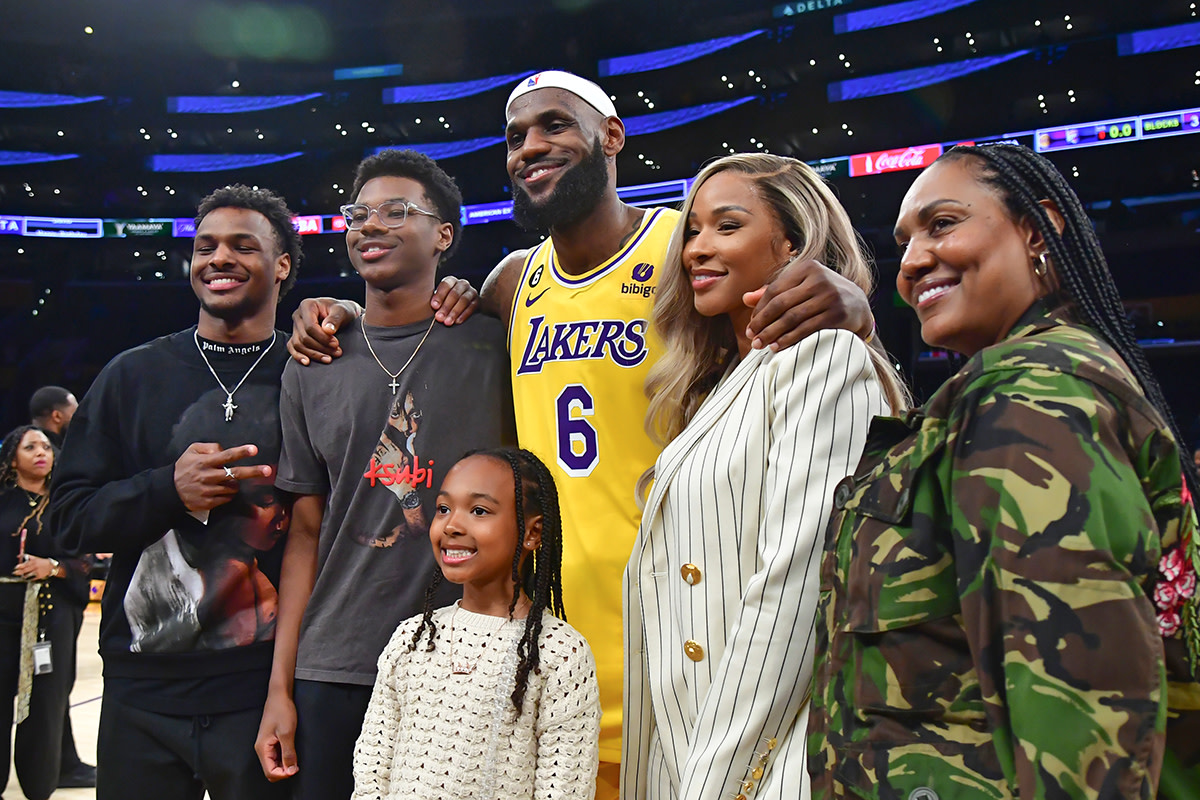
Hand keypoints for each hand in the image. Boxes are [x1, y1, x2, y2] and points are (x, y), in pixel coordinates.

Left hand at [12, 554, 54, 579]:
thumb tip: (18, 556)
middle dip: (18, 572)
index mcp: (34, 561)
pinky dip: (29, 578)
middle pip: (25, 570)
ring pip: (27, 575)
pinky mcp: (39, 576)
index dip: (19, 566)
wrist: (51, 566)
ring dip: (24, 576)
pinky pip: (31, 578)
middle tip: (14, 573)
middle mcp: (35, 567)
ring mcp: (37, 572)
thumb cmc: (42, 561)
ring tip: (22, 576)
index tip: (15, 567)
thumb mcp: (35, 558)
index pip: (25, 564)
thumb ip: (27, 556)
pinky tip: (28, 578)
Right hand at [174, 443, 271, 512]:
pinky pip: (227, 498)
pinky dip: (228, 493)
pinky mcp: (209, 502)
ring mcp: (208, 490)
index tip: (254, 449)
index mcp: (204, 462)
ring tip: (227, 480)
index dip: (241, 452)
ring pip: (233, 487)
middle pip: (235, 473)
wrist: (169, 490)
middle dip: (253, 471)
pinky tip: (221, 489)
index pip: (226, 456)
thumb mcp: (191, 451)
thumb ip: (209, 447)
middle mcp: (207, 476)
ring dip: (235, 484)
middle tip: (267, 470)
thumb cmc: (183, 468)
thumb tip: (223, 449)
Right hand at [256, 692, 299, 780]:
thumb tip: (290, 770)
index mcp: (262, 748)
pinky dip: (285, 757)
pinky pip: (277, 755)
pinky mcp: (271, 741)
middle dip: (284, 771)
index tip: (295, 769)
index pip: (269, 772)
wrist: (280, 696)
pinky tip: (292, 751)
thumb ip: (288, 753)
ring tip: (295, 757)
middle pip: (271, 770)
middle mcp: (262, 748)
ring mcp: (266, 745)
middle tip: (296, 765)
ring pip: (274, 763)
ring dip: (285, 764)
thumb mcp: (287, 733)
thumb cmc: (281, 710)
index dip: (283, 774)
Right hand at [287, 297, 360, 365]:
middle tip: (337, 352)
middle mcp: (298, 315)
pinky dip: (298, 356)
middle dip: (321, 347)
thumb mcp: (342, 311)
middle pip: (304, 337)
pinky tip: (307, 362)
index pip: (310, 326)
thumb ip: (335, 319)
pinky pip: (292, 347)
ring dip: (314, 354)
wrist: (341, 314)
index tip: (336, 344)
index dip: (323, 338)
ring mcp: (295, 326)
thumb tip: (327, 330)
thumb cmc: (342, 310)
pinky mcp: (296, 336)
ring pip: (299, 344)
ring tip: (329, 359)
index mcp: (307, 305)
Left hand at [430, 276, 478, 325]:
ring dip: (455, 312)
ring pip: (464, 300)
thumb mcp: (440, 299)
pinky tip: (457, 321)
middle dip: (446, 307)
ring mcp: (471, 292)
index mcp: (451, 281)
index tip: (434, 306)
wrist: (461, 305)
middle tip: (439, 317)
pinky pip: (471, 307)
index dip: (439, 296)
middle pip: (455, 293)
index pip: (446, 285)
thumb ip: (435, 301)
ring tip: (448, 322)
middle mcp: (462, 284)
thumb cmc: (445, 302)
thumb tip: (427, 308)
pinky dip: (464, 315)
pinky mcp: (477, 301)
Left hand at [744, 258, 873, 350]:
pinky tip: (777, 347)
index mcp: (807, 267)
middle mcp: (819, 279)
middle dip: (762, 323)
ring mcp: (830, 296)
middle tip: (752, 339)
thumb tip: (745, 299)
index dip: (759, 310)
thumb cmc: (821, 295)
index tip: (750, 327)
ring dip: (773, 333)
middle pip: (781, 304)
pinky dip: (789, 339)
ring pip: (792, 318)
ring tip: (761, 345)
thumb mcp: (800, 287)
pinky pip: (806, 329)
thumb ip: (774, 292)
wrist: (857, 305)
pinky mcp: (837, 314)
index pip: (774, 290)